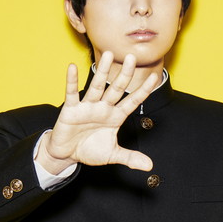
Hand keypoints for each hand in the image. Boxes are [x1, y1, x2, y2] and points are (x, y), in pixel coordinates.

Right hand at [36, 51, 156, 173]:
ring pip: (97, 86)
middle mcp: (103, 108)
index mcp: (115, 117)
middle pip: (116, 89)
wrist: (67, 154)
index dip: (143, 91)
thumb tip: (149, 166)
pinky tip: (72, 67)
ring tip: (109, 55)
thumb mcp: (112, 155)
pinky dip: (71, 81)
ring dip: (103, 72)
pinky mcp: (71, 109)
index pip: (132, 101)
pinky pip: (72, 93)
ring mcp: (88, 107)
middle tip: (133, 57)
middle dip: (125, 74)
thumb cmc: (90, 150)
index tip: (155, 77)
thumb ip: (130, 158)